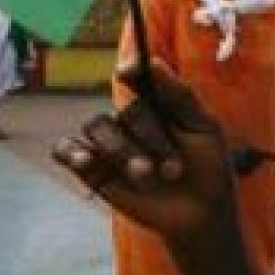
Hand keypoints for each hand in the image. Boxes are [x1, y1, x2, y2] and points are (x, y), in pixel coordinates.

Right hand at [51, 61, 237, 245]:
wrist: (199, 212)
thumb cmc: (208, 166)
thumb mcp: (204, 128)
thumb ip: (179, 95)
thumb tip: (151, 61)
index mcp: (159, 102)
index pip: (139, 77)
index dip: (132, 70)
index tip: (129, 71)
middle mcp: (131, 118)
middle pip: (127, 110)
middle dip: (152, 138)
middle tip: (175, 169)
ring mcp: (110, 142)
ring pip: (99, 128)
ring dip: (124, 152)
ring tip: (148, 176)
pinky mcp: (92, 167)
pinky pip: (67, 150)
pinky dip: (71, 152)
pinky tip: (85, 160)